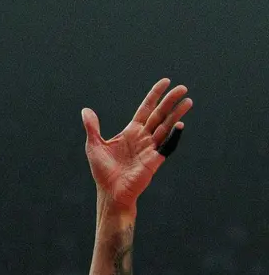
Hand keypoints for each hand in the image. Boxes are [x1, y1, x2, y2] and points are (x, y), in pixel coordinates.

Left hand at [82, 78, 192, 212]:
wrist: (110, 193)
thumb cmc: (103, 172)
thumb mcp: (94, 146)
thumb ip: (92, 128)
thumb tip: (85, 111)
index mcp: (131, 131)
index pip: (146, 109)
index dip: (155, 95)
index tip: (165, 82)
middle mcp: (143, 137)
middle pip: (159, 114)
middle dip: (170, 101)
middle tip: (182, 88)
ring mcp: (150, 148)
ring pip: (166, 127)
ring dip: (177, 114)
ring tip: (188, 101)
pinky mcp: (154, 160)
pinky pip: (166, 145)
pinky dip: (173, 135)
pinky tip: (180, 124)